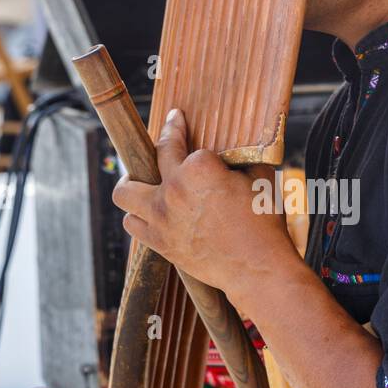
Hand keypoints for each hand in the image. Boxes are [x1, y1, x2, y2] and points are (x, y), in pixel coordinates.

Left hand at [111, 108, 295, 303]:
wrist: (257, 269)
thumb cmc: (263, 224)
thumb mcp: (260, 180)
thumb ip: (242, 161)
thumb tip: (237, 154)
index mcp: (200, 168)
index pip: (181, 141)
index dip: (178, 127)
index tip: (174, 117)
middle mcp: (174, 188)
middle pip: (150, 158)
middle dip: (157, 143)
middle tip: (160, 145)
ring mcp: (162, 217)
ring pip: (124, 192)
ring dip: (131, 184)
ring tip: (140, 183)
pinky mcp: (160, 242)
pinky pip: (132, 224)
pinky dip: (138, 217)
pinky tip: (148, 213)